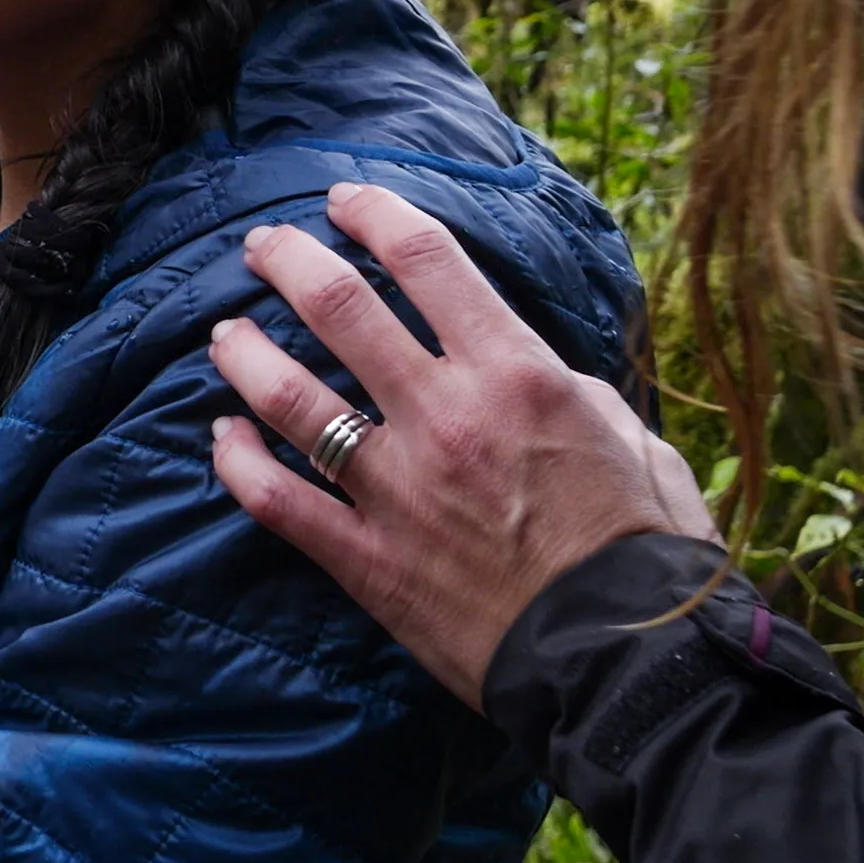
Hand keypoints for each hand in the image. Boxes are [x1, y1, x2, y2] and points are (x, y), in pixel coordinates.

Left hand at [205, 182, 714, 709]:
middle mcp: (444, 415)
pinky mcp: (367, 559)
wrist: (625, 662)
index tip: (345, 200)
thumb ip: (559, 383)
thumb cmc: (643, 546)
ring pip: (288, 395)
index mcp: (515, 373)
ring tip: (226, 331)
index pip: (426, 258)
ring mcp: (396, 488)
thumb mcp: (623, 433)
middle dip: (288, 261)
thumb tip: (518, 356)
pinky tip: (220, 435)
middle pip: (338, 306)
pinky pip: (277, 499)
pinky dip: (237, 461)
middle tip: (262, 246)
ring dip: (244, 352)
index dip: (374, 213)